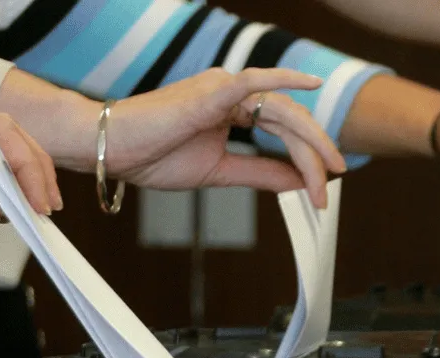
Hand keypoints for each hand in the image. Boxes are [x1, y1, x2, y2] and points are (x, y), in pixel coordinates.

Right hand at [103, 68, 345, 207]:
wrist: (112, 149)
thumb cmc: (151, 154)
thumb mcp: (218, 171)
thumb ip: (259, 172)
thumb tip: (298, 182)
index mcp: (231, 108)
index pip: (282, 131)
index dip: (305, 161)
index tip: (319, 195)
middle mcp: (231, 92)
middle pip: (288, 122)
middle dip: (313, 156)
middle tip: (326, 193)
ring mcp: (221, 88)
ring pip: (280, 110)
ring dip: (308, 141)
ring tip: (327, 170)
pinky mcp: (210, 92)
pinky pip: (254, 82)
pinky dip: (284, 80)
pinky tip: (312, 85)